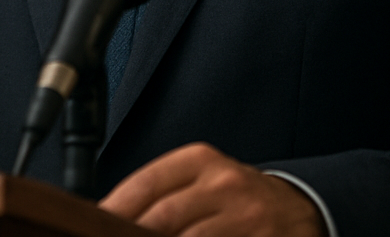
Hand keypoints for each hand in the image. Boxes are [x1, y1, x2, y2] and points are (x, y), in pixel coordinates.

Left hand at [101, 143, 325, 236]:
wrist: (298, 210)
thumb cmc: (235, 198)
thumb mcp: (201, 179)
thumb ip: (160, 194)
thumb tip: (106, 216)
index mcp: (202, 161)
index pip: (146, 184)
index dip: (115, 209)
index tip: (91, 227)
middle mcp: (226, 184)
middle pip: (163, 218)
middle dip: (131, 236)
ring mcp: (249, 217)